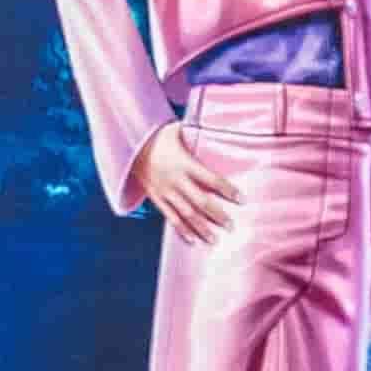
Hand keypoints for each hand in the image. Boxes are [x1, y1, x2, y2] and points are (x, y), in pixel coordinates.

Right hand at [134, 122, 242, 244]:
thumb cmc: (156, 134)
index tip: (241, 199)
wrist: (129, 143)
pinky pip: (169, 216)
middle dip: (217, 215)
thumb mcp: (175, 130)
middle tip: (231, 225)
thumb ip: (193, 135)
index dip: (227, 190)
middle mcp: (175, 179)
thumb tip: (213, 131)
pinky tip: (192, 240)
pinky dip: (181, 229)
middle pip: (200, 201)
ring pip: (186, 214)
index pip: (211, 179)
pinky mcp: (155, 197)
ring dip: (201, 228)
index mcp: (184, 162)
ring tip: (215, 240)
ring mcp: (165, 190)